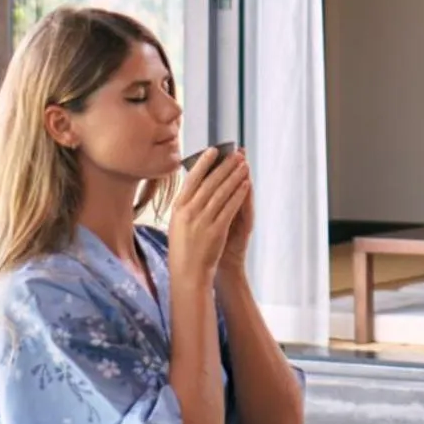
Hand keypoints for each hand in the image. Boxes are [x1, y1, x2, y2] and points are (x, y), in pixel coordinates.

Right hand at [169, 149, 248, 290]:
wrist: (188, 272)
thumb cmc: (183, 247)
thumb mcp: (178, 222)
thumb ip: (187, 204)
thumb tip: (196, 182)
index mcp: (178, 208)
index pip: (192, 179)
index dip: (204, 163)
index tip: (214, 150)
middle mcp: (189, 212)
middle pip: (210, 183)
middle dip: (225, 167)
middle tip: (236, 154)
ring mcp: (202, 221)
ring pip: (222, 193)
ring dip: (235, 177)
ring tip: (244, 166)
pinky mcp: (216, 231)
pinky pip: (230, 208)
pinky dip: (239, 195)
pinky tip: (246, 185)